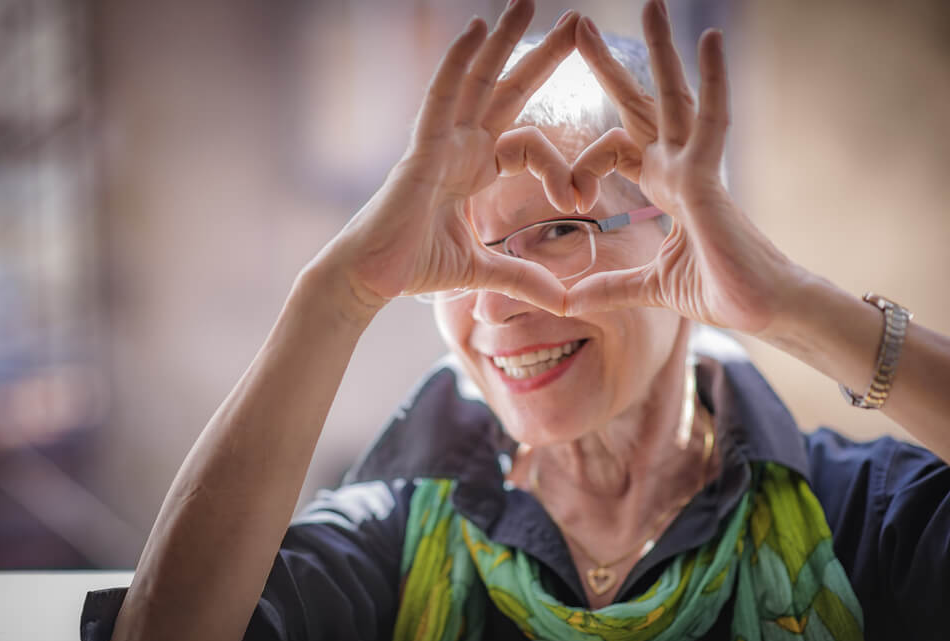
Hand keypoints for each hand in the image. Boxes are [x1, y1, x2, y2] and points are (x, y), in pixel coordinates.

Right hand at [325, 2, 580, 317]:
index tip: (581, 197)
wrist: (370, 280)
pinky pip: (440, 97)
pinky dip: (457, 63)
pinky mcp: (420, 150)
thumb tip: (563, 300)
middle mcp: (459, 147)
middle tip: (577, 21)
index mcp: (475, 169)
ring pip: (476, 81)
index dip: (560, 165)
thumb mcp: (482, 270)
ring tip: (528, 1)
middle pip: (507, 90)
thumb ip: (522, 277)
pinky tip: (474, 29)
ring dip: (502, 40)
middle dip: (541, 56)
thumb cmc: (413, 267)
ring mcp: (439, 143)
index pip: (529, 144)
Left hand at [565, 0, 802, 334]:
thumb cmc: (720, 292)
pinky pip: (712, 120)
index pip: (616, 150)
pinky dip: (713, 80)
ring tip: (652, 4)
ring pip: (675, 98)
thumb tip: (566, 301)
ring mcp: (697, 169)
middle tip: (583, 27)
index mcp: (665, 187)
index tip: (566, 198)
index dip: (583, 164)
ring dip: (660, 51)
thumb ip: (609, 287)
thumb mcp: (648, 287)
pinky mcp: (712, 180)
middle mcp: (679, 169)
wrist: (764, 312)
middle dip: (612, 68)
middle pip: (641, 106)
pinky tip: (708, 37)